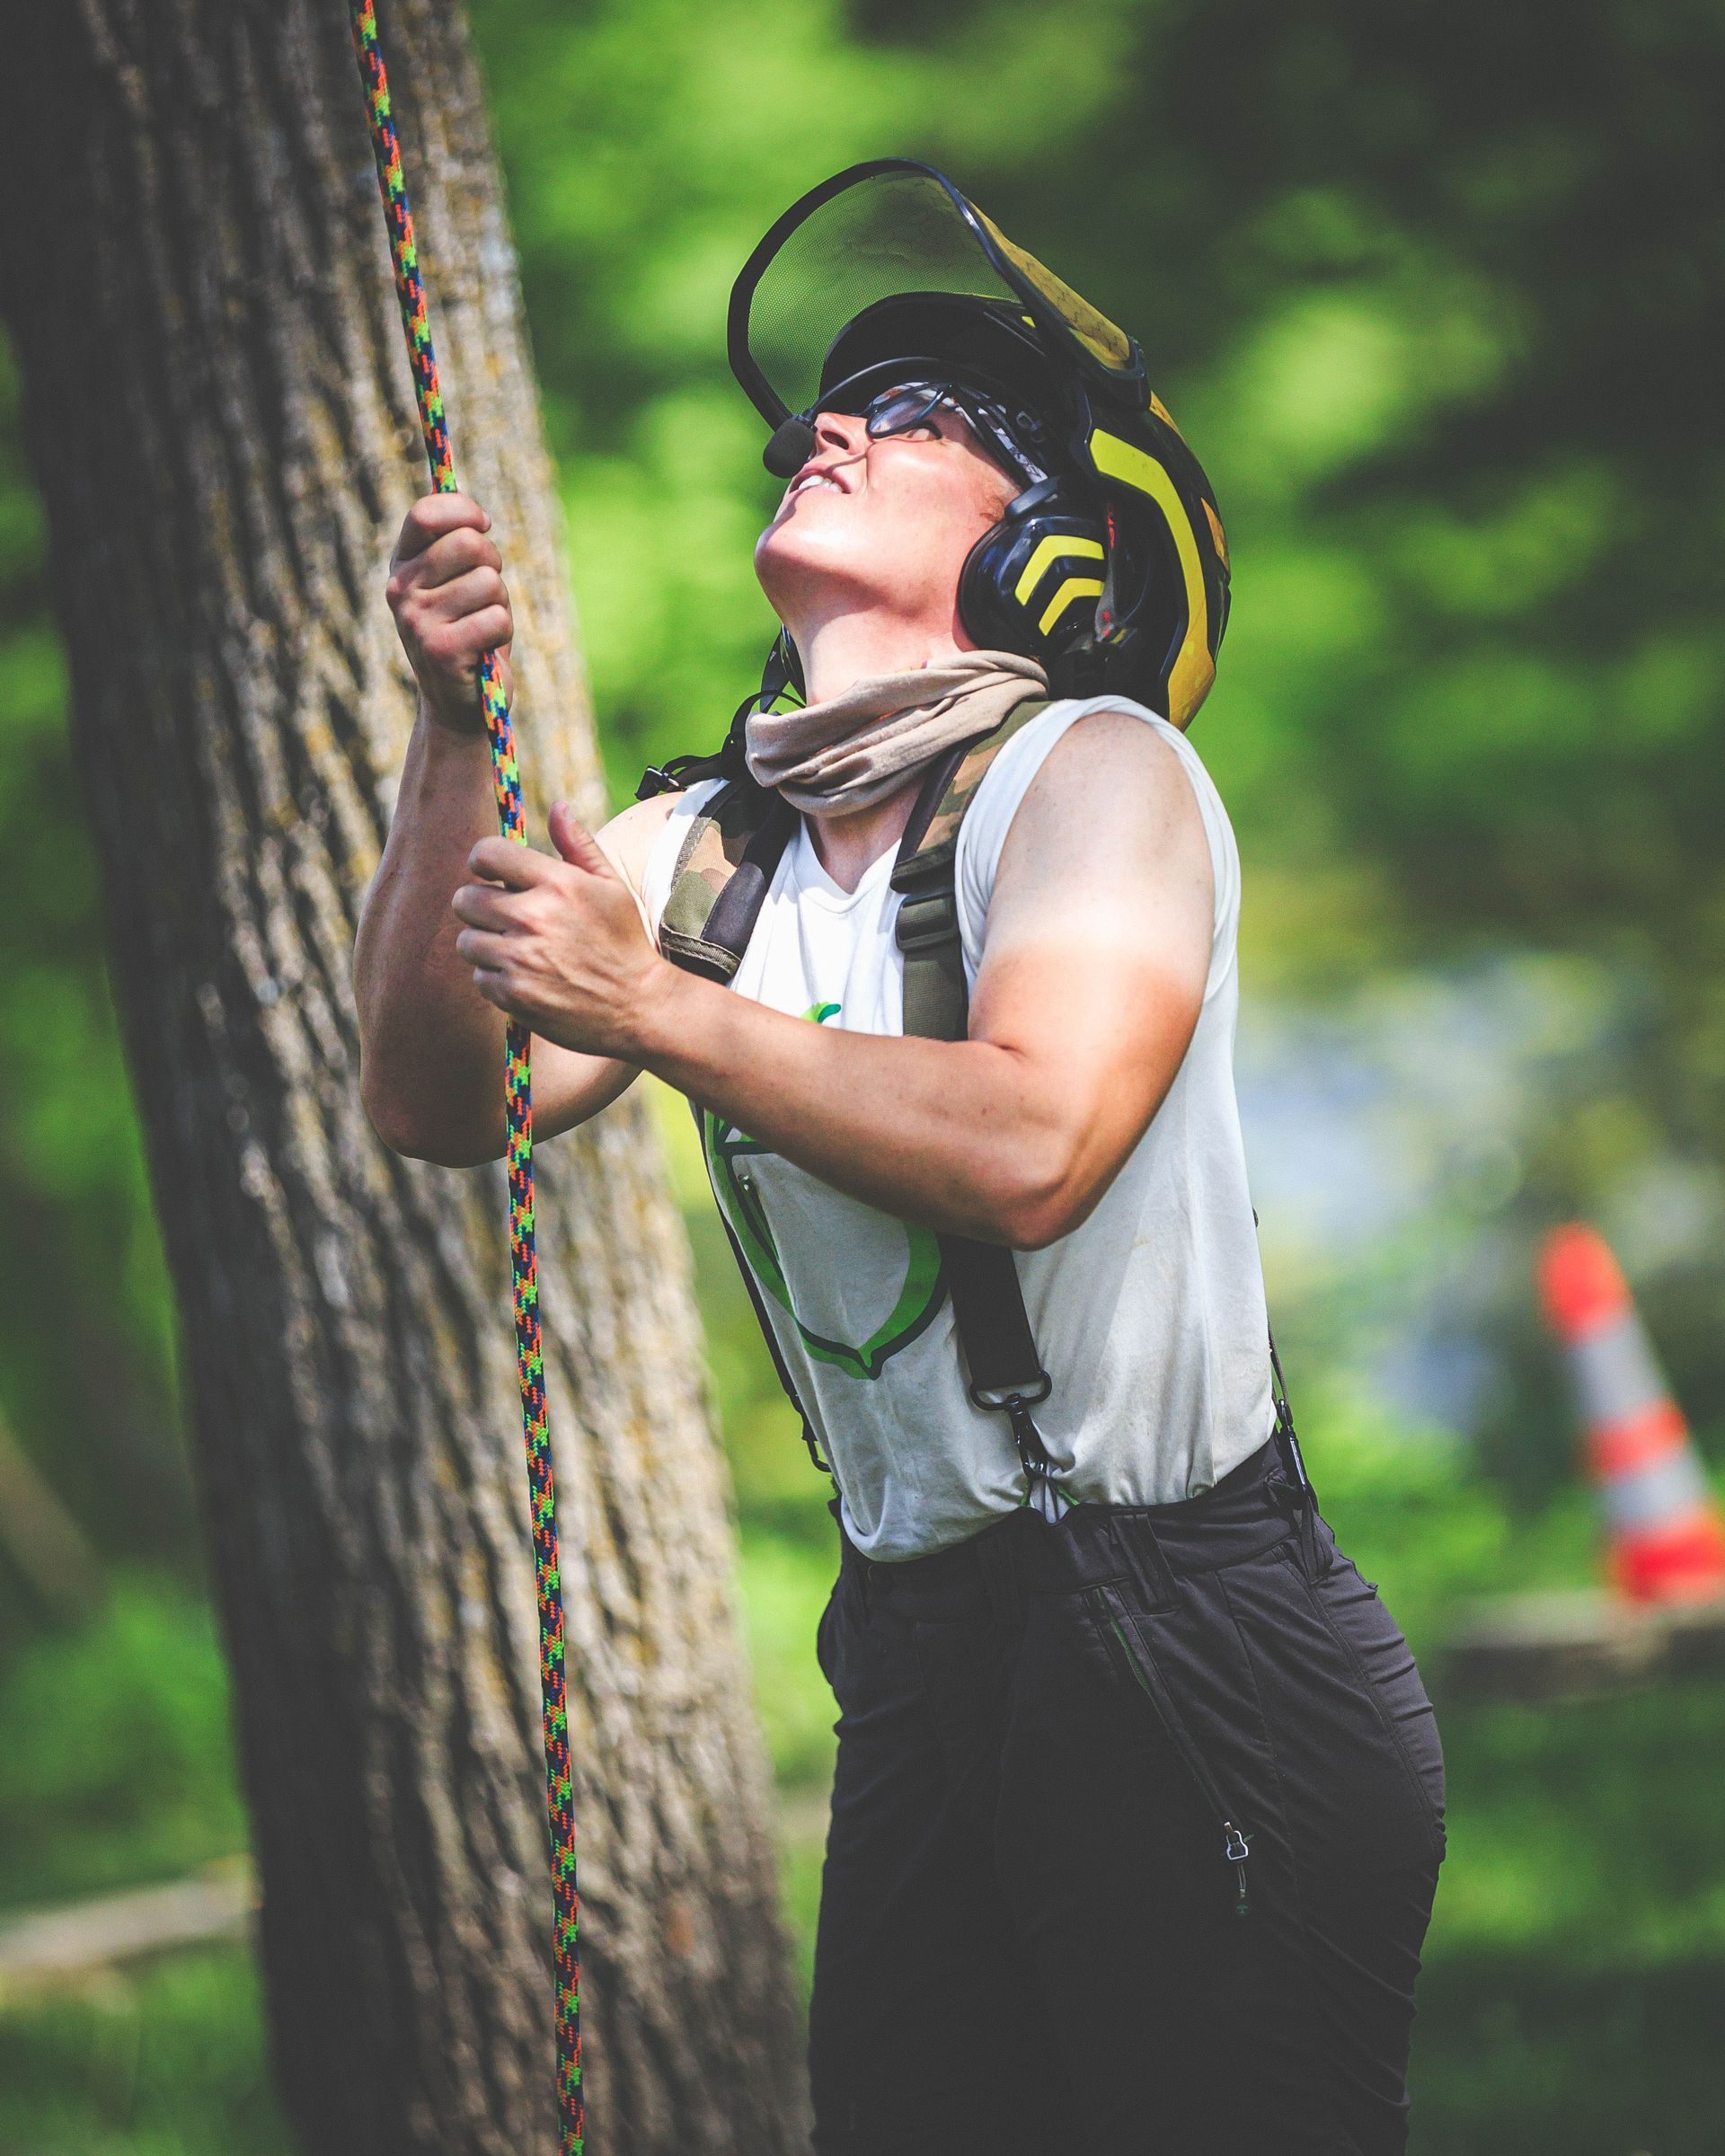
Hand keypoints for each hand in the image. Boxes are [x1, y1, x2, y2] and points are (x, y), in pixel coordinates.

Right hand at [385, 491, 513, 732]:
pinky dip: (502, 632)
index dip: (464, 511)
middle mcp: (400, 590)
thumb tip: (476, 514)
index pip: (426, 514)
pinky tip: (484, 649)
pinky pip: (496, 618)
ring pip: (489, 582)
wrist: (460, 702)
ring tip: (482, 626)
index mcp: (401, 565)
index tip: (484, 525)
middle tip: (485, 593)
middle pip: (468, 543)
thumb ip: (458, 543)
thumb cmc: (469, 631)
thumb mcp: (457, 581)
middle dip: (493, 563)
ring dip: (499, 603)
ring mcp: (417, 621)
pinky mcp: (441, 651)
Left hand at [452, 802, 673, 1056]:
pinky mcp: (513, 994)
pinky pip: (479, 977)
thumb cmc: (625, 942)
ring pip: (467, 941)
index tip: (493, 875)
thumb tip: (557, 807)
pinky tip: (528, 979)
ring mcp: (520, 958)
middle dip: (481, 907)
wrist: (639, 1007)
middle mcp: (533, 917)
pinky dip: (497, 980)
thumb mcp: (612, 887)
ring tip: (519, 952)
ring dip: (486, 946)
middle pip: (465, 899)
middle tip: (506, 919)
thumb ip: (579, 845)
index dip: (484, 862)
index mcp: (557, 883)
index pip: (486, 853)